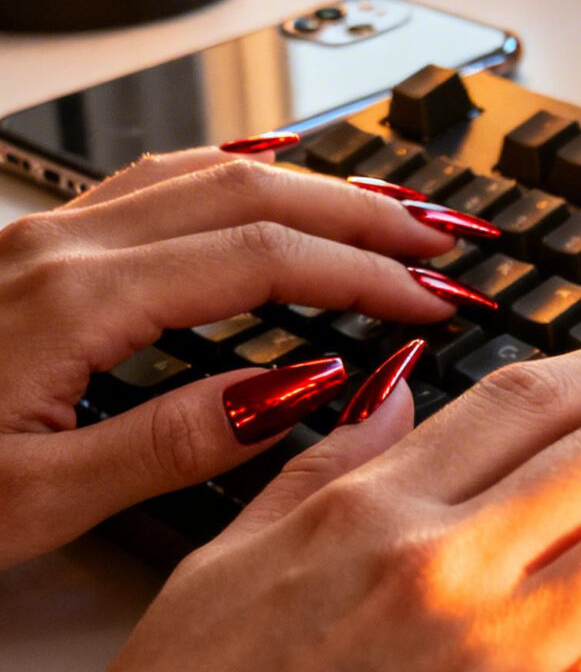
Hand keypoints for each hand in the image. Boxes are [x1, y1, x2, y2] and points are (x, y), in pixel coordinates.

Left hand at [0, 144, 482, 567]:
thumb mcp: (40, 500)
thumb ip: (178, 441)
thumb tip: (305, 389)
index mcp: (75, 301)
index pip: (266, 260)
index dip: (368, 276)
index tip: (438, 302)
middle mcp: (62, 246)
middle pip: (253, 190)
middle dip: (366, 211)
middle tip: (449, 239)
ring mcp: (43, 235)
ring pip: (208, 171)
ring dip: (312, 183)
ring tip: (388, 208)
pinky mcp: (31, 247)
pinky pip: (156, 179)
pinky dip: (236, 171)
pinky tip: (265, 178)